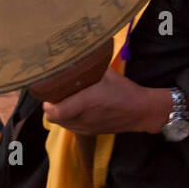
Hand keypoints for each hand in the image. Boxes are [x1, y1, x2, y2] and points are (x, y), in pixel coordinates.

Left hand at [41, 68, 170, 136]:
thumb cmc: (124, 90)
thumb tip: (76, 54)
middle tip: (55, 94)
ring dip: (59, 113)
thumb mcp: (107, 73)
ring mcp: (86, 128)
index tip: (48, 94)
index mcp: (86, 102)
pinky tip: (75, 109)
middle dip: (51, 106)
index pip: (55, 112)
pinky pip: (71, 127)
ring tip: (65, 100)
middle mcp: (83, 118)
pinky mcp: (90, 133)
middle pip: (53, 118)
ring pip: (61, 124)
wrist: (141, 111)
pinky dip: (68, 119)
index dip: (47, 104)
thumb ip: (90, 67)